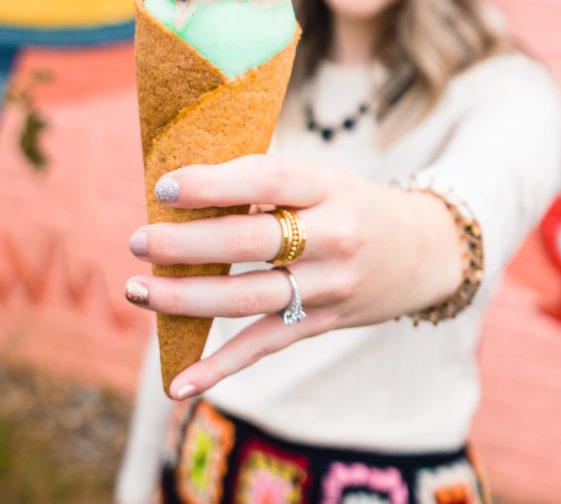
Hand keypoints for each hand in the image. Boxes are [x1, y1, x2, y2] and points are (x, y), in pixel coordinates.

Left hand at [124, 155, 461, 398]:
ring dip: (186, 298)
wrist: (423, 251)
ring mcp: (329, 287)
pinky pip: (265, 346)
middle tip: (138, 240)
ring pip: (248, 298)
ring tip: (138, 289)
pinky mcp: (322, 324)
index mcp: (328, 186)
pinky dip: (220, 367)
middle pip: (250, 243)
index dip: (213, 184)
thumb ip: (265, 184)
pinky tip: (179, 383)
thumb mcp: (320, 177)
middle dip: (186, 244)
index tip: (164, 187)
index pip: (265, 181)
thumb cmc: (351, 202)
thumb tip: (183, 191)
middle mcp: (333, 236)